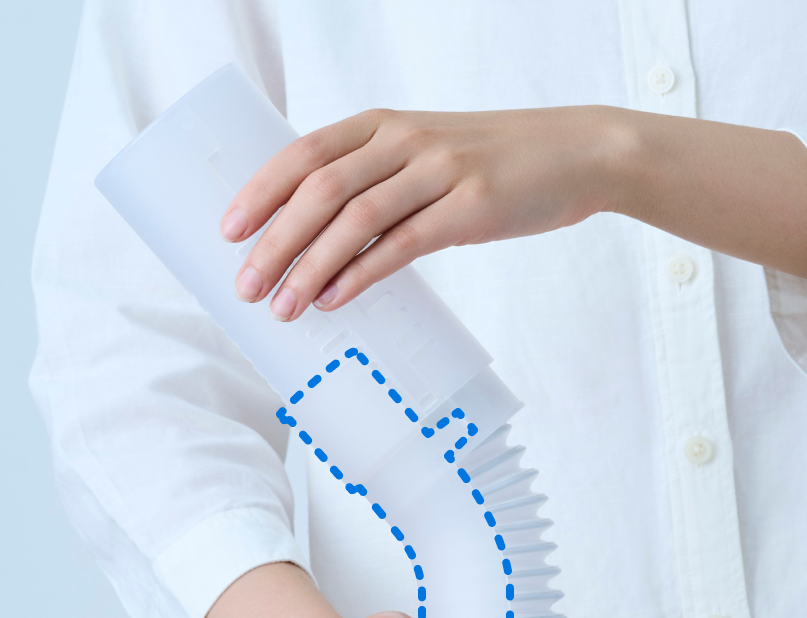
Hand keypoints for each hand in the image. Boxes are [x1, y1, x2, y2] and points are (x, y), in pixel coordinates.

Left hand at [220, 105, 631, 319]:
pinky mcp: (471, 207)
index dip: (262, 192)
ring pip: (354, 218)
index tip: (229, 230)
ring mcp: (439, 171)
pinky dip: (361, 273)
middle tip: (245, 284)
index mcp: (385, 124)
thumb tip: (323, 233)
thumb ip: (380, 178)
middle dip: (274, 241)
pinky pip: (402, 243)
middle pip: (320, 190)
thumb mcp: (431, 152)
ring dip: (309, 265)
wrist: (577, 153)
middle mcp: (405, 141)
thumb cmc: (498, 160)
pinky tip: (335, 298)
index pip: (305, 154)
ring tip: (283, 305)